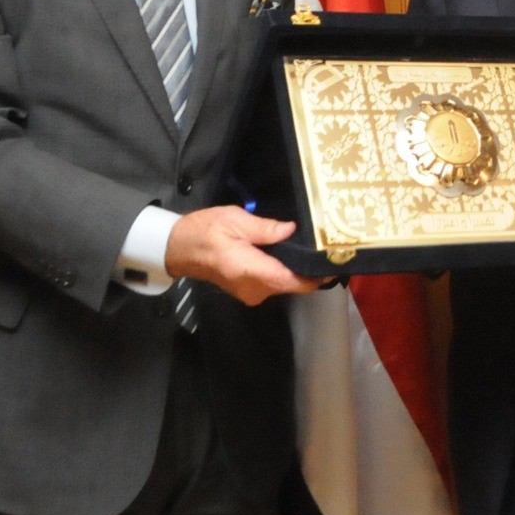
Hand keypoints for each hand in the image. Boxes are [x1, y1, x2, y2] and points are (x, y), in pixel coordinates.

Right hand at [164, 206, 324, 305]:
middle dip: (310, 269)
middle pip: (292, 284)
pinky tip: (291, 254)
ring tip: (313, 247)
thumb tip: (290, 230)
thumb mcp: (235, 221)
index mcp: (250, 271)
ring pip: (285, 284)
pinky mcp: (249, 291)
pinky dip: (285, 271)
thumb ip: (265, 228)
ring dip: (298, 270)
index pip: (291, 281)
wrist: (180, 248)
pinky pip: (274, 283)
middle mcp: (254, 289)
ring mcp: (251, 293)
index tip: (334, 264)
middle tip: (329, 247)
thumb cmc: (205, 231)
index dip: (315, 276)